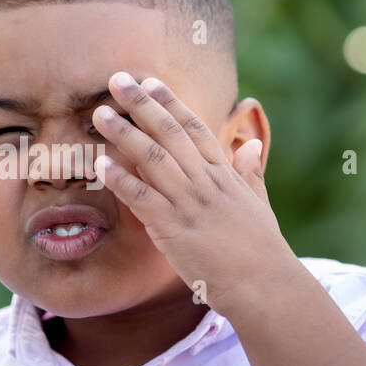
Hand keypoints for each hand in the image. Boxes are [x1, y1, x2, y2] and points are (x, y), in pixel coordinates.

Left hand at [91, 71, 291, 314]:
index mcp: (225, 174)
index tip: (149, 82)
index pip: (194, 128)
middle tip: (117, 80)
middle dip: (141, 105)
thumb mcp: (259, 203)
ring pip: (152, 159)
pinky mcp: (174, 230)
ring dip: (124, 134)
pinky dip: (121, 180)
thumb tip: (250, 145)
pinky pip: (142, 199)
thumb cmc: (262, 249)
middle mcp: (206, 182)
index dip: (169, 102)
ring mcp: (189, 204)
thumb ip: (250, 172)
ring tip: (100, 114)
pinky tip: (101, 165)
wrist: (264, 285)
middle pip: (169, 133)